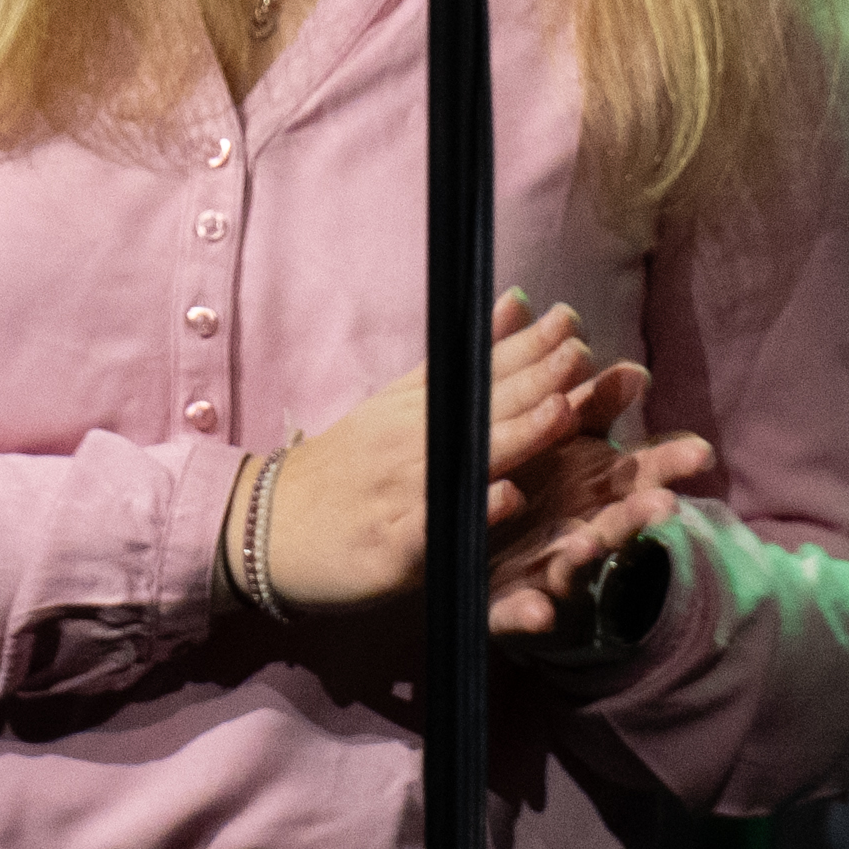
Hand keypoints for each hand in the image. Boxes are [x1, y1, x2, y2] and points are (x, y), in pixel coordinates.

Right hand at [264, 294, 634, 621]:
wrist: (268, 524)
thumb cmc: (346, 466)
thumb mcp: (399, 404)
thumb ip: (462, 363)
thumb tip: (519, 302)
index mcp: (420, 409)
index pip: (481, 371)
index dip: (528, 347)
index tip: (571, 319)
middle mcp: (414, 442)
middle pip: (482, 407)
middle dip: (536, 379)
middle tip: (581, 352)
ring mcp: (402, 492)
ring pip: (468, 461)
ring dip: (517, 435)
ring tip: (562, 411)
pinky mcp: (394, 547)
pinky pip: (436, 526)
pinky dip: (470, 513)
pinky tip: (507, 498)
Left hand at [488, 381, 716, 655]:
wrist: (486, 552)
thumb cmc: (541, 487)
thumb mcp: (564, 436)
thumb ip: (587, 399)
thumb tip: (596, 337)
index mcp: (596, 485)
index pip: (643, 470)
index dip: (671, 463)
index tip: (703, 454)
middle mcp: (583, 528)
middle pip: (621, 521)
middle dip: (642, 515)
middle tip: (666, 505)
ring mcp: (545, 569)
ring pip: (573, 564)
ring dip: (586, 555)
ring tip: (592, 545)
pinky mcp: (506, 604)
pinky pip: (515, 612)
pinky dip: (529, 614)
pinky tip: (539, 613)